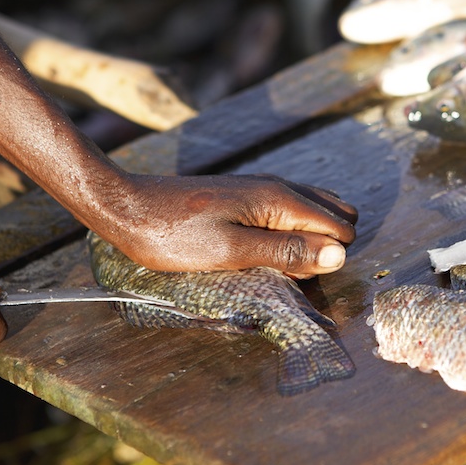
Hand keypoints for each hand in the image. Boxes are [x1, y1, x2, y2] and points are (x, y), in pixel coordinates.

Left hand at [95, 173, 357, 276]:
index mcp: (278, 200)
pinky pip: (286, 214)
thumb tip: (340, 254)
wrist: (126, 207)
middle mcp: (276, 188)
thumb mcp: (231, 251)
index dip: (329, 258)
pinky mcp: (243, 197)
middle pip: (334, 215)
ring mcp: (260, 190)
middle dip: (324, 249)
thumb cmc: (173, 236)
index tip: (293, 276)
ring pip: (311, 213)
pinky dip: (286, 235)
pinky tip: (260, 253)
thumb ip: (286, 252)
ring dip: (305, 243)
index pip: (340, 226)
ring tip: (271, 267)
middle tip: (283, 273)